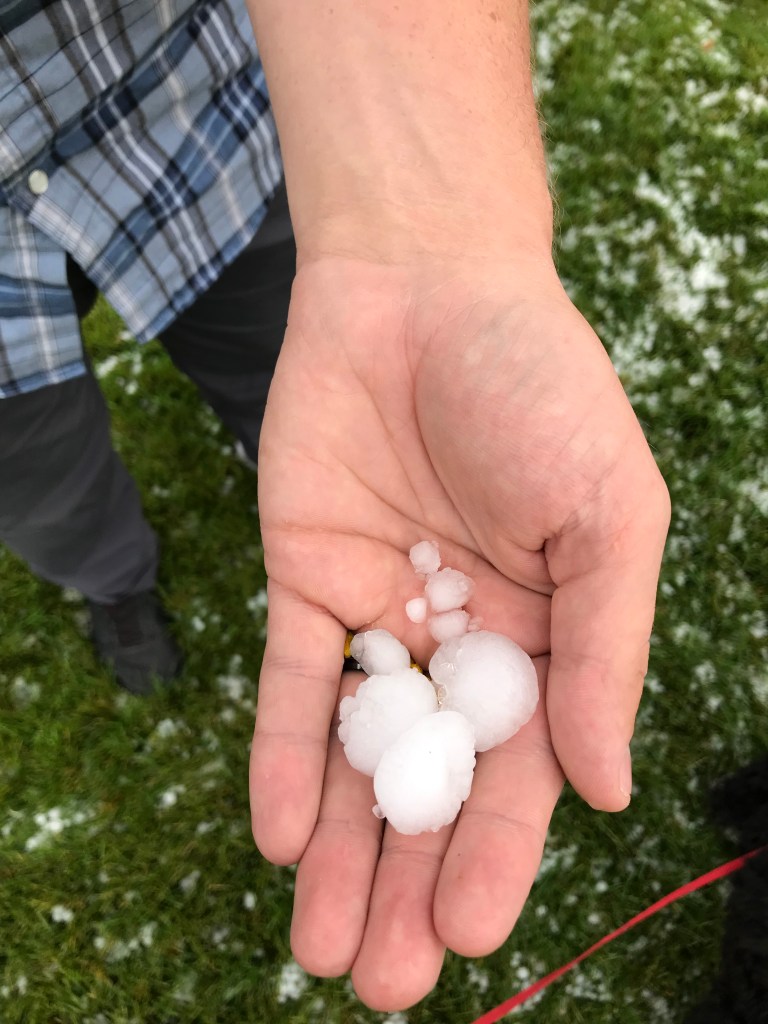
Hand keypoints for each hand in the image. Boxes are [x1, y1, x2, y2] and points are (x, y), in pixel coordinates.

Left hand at [249, 255, 669, 1009]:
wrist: (425, 286)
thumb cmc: (540, 388)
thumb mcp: (609, 517)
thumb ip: (607, 651)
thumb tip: (604, 789)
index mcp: (547, 637)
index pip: (519, 771)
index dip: (495, 855)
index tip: (468, 936)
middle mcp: (463, 640)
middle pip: (432, 784)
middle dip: (407, 880)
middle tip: (382, 982)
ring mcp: (381, 614)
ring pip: (359, 753)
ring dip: (338, 850)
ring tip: (321, 950)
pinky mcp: (307, 578)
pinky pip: (296, 682)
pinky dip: (287, 754)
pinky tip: (279, 834)